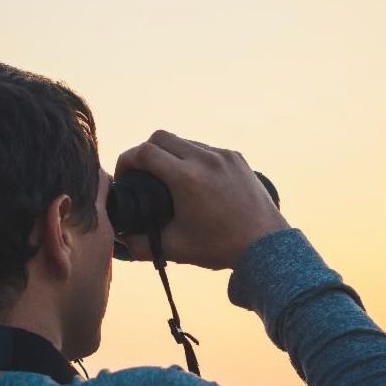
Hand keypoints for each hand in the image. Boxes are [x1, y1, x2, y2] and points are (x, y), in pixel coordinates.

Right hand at [113, 130, 290, 270]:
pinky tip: (195, 180)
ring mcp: (222, 156)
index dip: (126, 161)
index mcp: (186, 178)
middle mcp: (204, 159)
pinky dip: (193, 159)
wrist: (265, 245)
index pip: (144, 152)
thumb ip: (140, 245)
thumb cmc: (220, 247)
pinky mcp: (236, 158)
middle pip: (160, 137)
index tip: (124, 176)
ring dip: (171, 154)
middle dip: (145, 152)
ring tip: (169, 178)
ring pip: (184, 141)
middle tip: (142, 173)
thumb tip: (120, 241)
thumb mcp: (175, 249)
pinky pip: (206, 149)